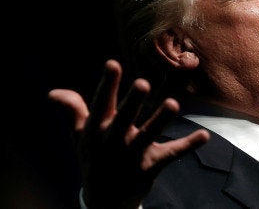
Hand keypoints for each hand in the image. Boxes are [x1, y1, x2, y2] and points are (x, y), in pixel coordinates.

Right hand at [48, 59, 209, 208]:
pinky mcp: (151, 165)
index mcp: (97, 130)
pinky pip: (172, 154)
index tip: (112, 63)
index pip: (101, 104)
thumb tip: (54, 93)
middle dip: (132, 102)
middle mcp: (114, 141)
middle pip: (124, 119)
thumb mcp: (81, 137)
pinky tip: (204, 136)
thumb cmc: (94, 159)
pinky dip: (188, 145)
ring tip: (172, 104)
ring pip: (148, 135)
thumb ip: (73, 111)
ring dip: (160, 120)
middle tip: (142, 83)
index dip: (107, 84)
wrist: (105, 202)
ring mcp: (133, 154)